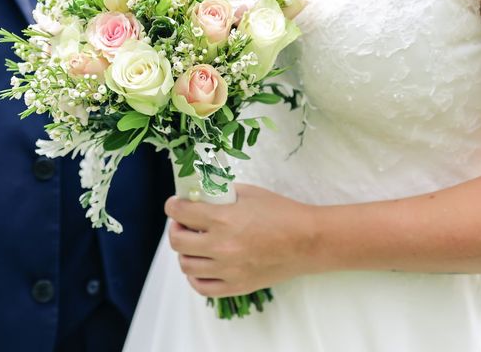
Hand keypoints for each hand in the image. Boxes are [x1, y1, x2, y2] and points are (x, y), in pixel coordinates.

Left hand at [165, 183, 320, 296]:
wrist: (308, 241)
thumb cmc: (281, 213)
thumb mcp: (248, 193)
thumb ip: (221, 194)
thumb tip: (200, 195)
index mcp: (223, 219)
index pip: (180, 212)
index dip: (173, 205)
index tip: (175, 204)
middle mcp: (221, 246)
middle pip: (177, 241)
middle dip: (175, 228)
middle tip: (182, 223)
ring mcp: (228, 270)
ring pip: (186, 265)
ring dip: (184, 252)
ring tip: (193, 244)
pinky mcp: (236, 286)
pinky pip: (201, 287)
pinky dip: (195, 276)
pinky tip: (201, 264)